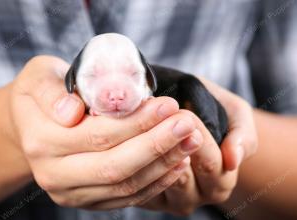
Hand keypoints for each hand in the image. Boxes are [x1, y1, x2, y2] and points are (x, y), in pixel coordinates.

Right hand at [9, 55, 203, 209]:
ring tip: (190, 141)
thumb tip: (72, 113)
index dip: (138, 122)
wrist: (30, 124)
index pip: (99, 135)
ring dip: (163, 164)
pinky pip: (127, 198)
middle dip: (158, 145)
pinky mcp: (88, 200)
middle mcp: (55, 174)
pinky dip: (156, 182)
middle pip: (116, 166)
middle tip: (187, 124)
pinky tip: (177, 164)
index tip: (168, 106)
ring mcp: (72, 192)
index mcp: (42, 141)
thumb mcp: (38, 78)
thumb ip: (51, 93)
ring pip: (126, 185)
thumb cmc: (40, 95)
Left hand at [140, 77, 257, 214]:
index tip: (186, 115)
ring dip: (152, 151)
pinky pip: (141, 185)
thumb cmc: (216, 116)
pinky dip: (138, 161)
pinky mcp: (148, 198)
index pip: (211, 165)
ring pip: (160, 181)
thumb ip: (243, 138)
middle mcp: (196, 196)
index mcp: (221, 182)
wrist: (195, 119)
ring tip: (146, 123)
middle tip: (162, 116)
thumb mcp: (238, 117)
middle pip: (184, 177)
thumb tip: (233, 160)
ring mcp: (170, 200)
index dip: (198, 139)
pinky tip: (134, 137)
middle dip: (172, 143)